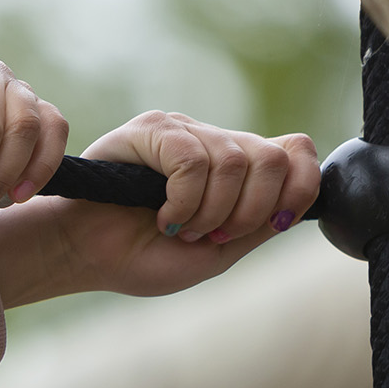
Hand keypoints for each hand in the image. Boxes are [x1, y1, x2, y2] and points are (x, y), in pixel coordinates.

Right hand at [0, 111, 321, 304]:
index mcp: (234, 166)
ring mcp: (183, 131)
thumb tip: (302, 197)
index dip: (300, 186)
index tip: (276, 223)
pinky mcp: (151, 130)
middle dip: (250, 210)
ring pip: (236, 160)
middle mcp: (213, 141)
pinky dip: (184, 199)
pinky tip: (162, 214)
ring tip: (180, 228)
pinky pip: (192, 159)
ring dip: (211, 211)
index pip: (296, 149)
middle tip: (212, 233)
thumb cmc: (142, 257)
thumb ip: (262, 222)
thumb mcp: (220, 251)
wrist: (86, 257)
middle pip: (273, 156)